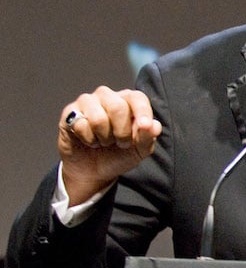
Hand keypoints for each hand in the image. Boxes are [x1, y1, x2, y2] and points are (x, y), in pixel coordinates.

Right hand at [58, 87, 161, 204]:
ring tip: (103, 141)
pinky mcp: (69, 113)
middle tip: (119, 142)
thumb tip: (153, 125)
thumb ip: (148, 136)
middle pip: (118, 107)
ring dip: (103, 137)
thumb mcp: (140, 150)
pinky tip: (89, 140)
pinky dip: (88, 139)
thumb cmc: (119, 155)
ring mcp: (87, 102)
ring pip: (98, 118)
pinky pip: (80, 125)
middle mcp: (108, 96)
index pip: (138, 98)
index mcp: (129, 100)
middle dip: (121, 132)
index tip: (144, 127)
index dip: (143, 112)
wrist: (93, 170)